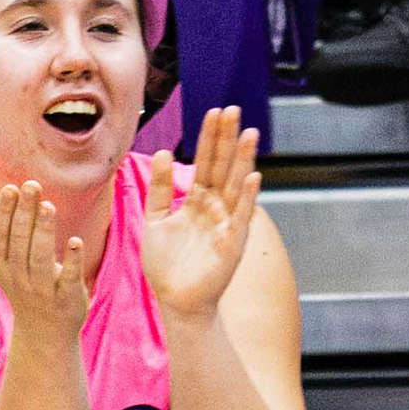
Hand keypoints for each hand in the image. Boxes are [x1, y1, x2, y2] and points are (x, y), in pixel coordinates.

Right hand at [0, 177, 94, 347]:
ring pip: (39, 259)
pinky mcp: (66, 298)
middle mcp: (16, 278)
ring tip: (49, 205)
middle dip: (24, 213)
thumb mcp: (3, 262)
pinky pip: (67, 278)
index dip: (3, 212)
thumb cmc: (24, 286)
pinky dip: (71, 261)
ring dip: (43, 231)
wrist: (44, 332)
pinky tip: (75, 241)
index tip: (12, 187)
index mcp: (0, 266)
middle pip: (17, 243)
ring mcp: (41, 289)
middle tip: (32, 185)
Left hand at [141, 106, 261, 324]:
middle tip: (231, 110)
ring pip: (236, 185)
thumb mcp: (155, 219)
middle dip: (226, 140)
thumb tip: (160, 152)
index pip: (205, 162)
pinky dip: (248, 198)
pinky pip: (241, 217)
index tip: (213, 111)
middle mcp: (215, 207)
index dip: (209, 138)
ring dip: (243, 160)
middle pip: (222, 166)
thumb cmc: (166, 263)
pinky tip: (253, 177)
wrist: (175, 299)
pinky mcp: (233, 242)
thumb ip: (158, 189)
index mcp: (197, 201)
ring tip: (248, 133)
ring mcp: (226, 223)